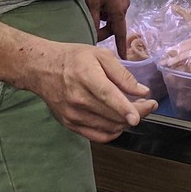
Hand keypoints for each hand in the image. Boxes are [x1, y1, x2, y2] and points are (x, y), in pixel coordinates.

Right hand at [30, 40, 156, 143]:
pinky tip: (119, 122)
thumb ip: (123, 74)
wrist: (41, 68)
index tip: (138, 117)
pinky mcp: (70, 124)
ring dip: (126, 122)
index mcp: (86, 76)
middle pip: (112, 114)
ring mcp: (72, 114)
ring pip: (108, 127)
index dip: (124, 108)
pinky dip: (113, 132)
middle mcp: (77, 98)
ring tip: (135, 111)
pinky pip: (97, 136)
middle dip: (137, 112)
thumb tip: (142, 92)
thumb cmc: (73, 59)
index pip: (107, 96)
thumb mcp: (100, 55)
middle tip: (149, 105)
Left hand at [86, 0, 129, 55]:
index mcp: (119, 11)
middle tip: (89, 30)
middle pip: (115, 25)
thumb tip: (92, 36)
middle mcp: (124, 6)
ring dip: (102, 17)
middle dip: (104, 30)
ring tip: (89, 12)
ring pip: (112, 15)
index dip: (121, 47)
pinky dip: (103, 9)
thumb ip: (92, 20)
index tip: (124, 59)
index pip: (120, 34)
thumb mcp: (91, 2)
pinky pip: (112, 6)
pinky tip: (93, 1)